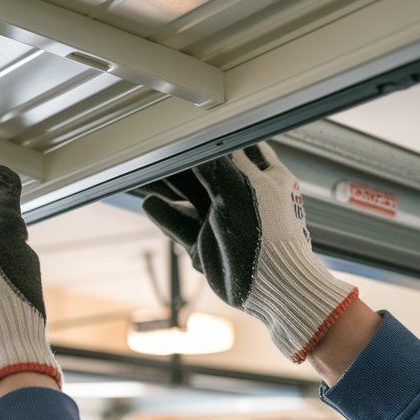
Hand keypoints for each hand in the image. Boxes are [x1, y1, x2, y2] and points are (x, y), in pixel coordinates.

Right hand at [140, 143, 356, 362]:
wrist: (272, 286)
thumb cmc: (269, 234)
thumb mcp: (239, 187)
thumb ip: (214, 163)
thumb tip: (194, 142)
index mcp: (263, 178)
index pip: (235, 148)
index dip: (212, 140)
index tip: (188, 133)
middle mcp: (242, 198)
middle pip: (206, 172)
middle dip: (182, 162)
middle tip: (159, 151)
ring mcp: (224, 222)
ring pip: (190, 198)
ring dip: (168, 186)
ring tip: (147, 173)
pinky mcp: (206, 244)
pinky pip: (181, 225)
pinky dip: (165, 214)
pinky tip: (150, 203)